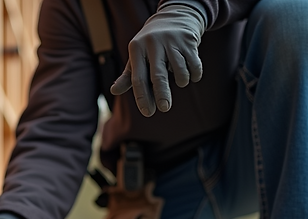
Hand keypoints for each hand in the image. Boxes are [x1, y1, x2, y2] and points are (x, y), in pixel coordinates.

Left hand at [110, 2, 205, 116]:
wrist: (173, 17)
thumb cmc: (151, 45)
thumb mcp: (137, 56)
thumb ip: (128, 75)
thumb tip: (113, 91)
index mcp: (137, 48)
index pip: (138, 78)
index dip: (142, 97)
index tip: (148, 112)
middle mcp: (153, 43)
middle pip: (158, 76)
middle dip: (162, 95)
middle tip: (165, 108)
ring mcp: (172, 41)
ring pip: (180, 72)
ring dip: (182, 81)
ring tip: (179, 79)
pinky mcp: (188, 40)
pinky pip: (194, 66)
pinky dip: (194, 75)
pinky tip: (191, 74)